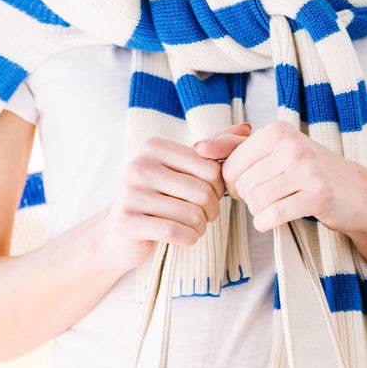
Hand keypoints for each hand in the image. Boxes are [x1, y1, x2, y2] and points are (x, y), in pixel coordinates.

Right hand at [94, 125, 253, 274]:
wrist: (120, 233)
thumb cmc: (159, 199)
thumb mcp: (182, 169)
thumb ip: (212, 148)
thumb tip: (246, 128)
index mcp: (153, 147)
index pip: (209, 166)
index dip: (219, 188)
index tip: (211, 197)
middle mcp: (139, 165)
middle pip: (202, 191)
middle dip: (212, 210)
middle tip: (206, 217)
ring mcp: (131, 194)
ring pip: (191, 215)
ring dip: (201, 227)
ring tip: (194, 228)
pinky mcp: (128, 222)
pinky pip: (176, 232)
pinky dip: (189, 238)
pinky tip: (186, 237)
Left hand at [196, 120, 366, 235]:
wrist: (356, 193)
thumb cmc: (307, 173)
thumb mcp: (273, 152)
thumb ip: (234, 147)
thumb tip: (199, 147)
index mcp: (276, 131)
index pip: (229, 166)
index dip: (235, 184)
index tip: (254, 185)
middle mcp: (290, 145)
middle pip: (241, 186)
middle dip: (249, 199)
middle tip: (271, 196)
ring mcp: (305, 169)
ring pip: (255, 201)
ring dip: (260, 212)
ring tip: (278, 205)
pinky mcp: (317, 195)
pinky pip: (271, 215)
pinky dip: (267, 223)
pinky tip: (277, 218)